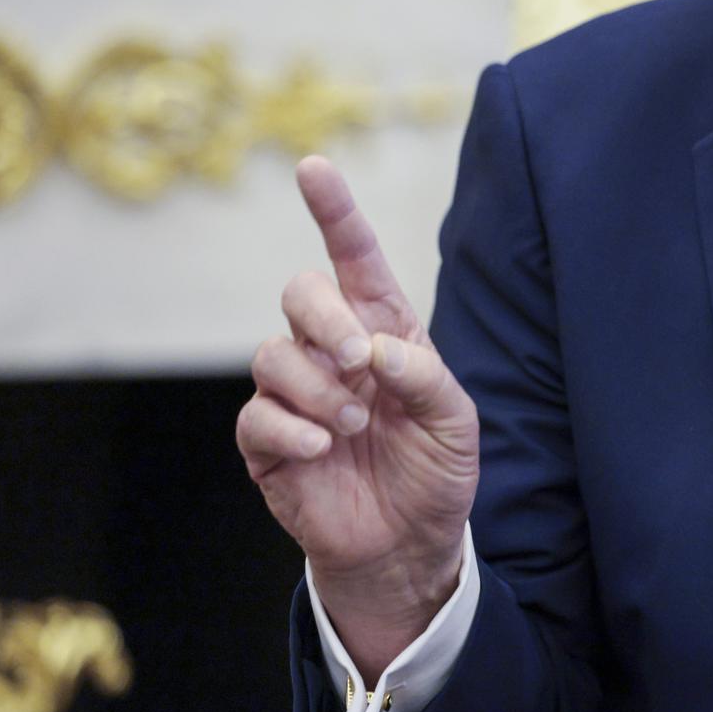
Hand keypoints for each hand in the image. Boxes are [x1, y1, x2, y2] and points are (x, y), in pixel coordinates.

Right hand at [237, 156, 479, 677]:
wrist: (409, 544)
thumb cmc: (435, 472)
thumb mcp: (455, 422)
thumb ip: (425, 377)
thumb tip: (376, 348)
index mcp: (383, 331)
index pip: (353, 258)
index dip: (334, 211)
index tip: (313, 167)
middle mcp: (332, 352)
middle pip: (298, 291)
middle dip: (323, 316)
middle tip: (358, 360)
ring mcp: (295, 395)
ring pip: (272, 353)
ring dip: (316, 385)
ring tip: (352, 425)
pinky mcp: (267, 443)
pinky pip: (256, 414)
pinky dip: (289, 426)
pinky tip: (321, 447)